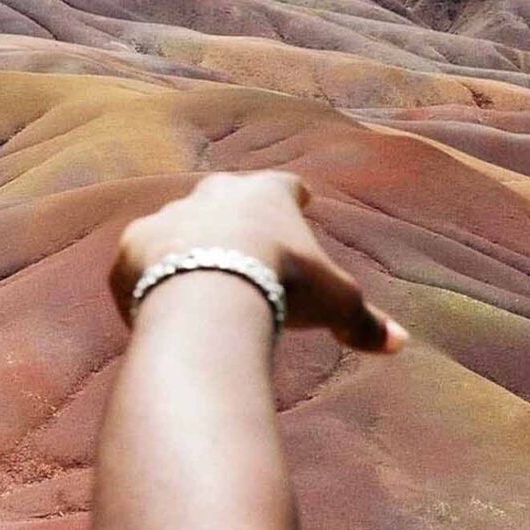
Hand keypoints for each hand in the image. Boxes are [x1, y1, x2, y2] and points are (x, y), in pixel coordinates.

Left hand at [109, 171, 406, 352]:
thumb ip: (364, 321)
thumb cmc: (284, 288)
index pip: (285, 186)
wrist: (209, 294)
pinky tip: (151, 302)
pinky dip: (145, 278)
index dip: (294, 197)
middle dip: (232, 213)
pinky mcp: (130, 249)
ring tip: (188, 272)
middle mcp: (212, 194)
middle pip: (223, 196)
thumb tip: (399, 343)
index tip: (301, 201)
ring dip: (182, 244)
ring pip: (175, 226)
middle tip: (239, 234)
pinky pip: (138, 262)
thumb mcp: (336, 303)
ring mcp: (166, 217)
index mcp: (266, 193)